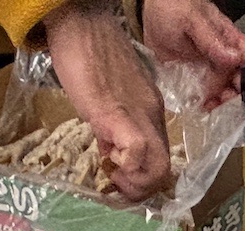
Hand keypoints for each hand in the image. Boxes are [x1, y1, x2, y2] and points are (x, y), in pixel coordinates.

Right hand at [43, 0, 172, 198]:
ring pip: (158, 168)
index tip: (118, 172)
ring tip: (112, 174)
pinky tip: (105, 156)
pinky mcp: (116, 114)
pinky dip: (124, 166)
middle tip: (116, 182)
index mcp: (150, 111)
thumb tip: (110, 150)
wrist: (80, 26)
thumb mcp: (108, 98)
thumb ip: (114, 125)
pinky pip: (136, 151)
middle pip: (164, 170)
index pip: (160, 157)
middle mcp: (152, 115)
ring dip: (134, 183)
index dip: (141, 177)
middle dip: (141, 189)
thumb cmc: (90, 58)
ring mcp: (138, 115)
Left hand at [141, 0, 244, 107]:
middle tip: (223, 101)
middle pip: (239, 80)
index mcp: (228, 39)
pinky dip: (202, 102)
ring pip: (222, 89)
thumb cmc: (174, 7)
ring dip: (219, 101)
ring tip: (209, 106)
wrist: (149, 10)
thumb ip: (212, 40)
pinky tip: (198, 106)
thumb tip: (234, 59)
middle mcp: (222, 55)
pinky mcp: (192, 75)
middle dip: (235, 95)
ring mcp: (207, 67)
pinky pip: (202, 92)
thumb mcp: (192, 21)